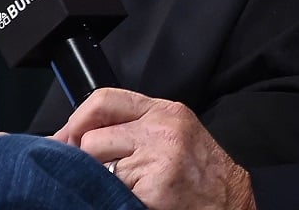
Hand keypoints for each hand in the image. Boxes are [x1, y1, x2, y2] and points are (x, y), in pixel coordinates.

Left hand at [53, 88, 254, 209]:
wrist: (230, 202)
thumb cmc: (200, 172)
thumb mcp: (174, 133)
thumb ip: (135, 126)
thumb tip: (78, 134)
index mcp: (165, 111)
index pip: (105, 99)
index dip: (78, 120)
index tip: (68, 139)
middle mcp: (162, 128)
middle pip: (93, 137)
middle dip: (90, 160)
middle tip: (105, 172)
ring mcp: (159, 157)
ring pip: (98, 167)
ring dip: (105, 180)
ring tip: (130, 186)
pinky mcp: (154, 187)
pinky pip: (112, 192)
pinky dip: (118, 198)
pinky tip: (139, 197)